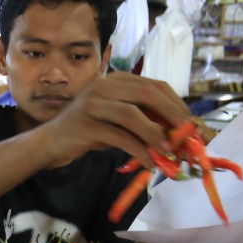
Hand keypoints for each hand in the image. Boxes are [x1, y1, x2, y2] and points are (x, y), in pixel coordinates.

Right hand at [33, 74, 192, 167]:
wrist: (53, 142)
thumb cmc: (90, 130)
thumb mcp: (119, 119)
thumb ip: (143, 118)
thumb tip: (178, 132)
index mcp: (117, 80)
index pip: (155, 85)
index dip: (176, 104)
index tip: (190, 123)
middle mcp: (105, 86)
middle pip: (146, 94)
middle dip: (171, 115)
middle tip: (185, 136)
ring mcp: (93, 104)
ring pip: (132, 115)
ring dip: (155, 134)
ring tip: (168, 151)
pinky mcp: (86, 126)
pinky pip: (119, 137)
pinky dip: (138, 151)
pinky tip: (149, 162)